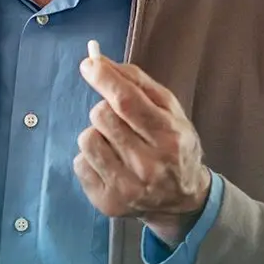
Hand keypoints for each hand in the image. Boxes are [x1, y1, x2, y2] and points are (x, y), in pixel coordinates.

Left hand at [74, 56, 210, 247]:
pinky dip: (91, 159)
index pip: (127, 101)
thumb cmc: (174, 145)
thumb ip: (139, 84)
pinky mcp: (107, 201)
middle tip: (120, 121)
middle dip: (105, 110)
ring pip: (87, 139)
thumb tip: (100, 62)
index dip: (104, 79)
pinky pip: (80, 163)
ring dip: (97, 135)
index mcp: (169, 137)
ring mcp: (126, 187)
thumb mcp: (170, 111)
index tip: (89, 64)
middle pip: (102, 116)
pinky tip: (110, 164)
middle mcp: (148, 165)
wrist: (183, 200)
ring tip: (116, 145)